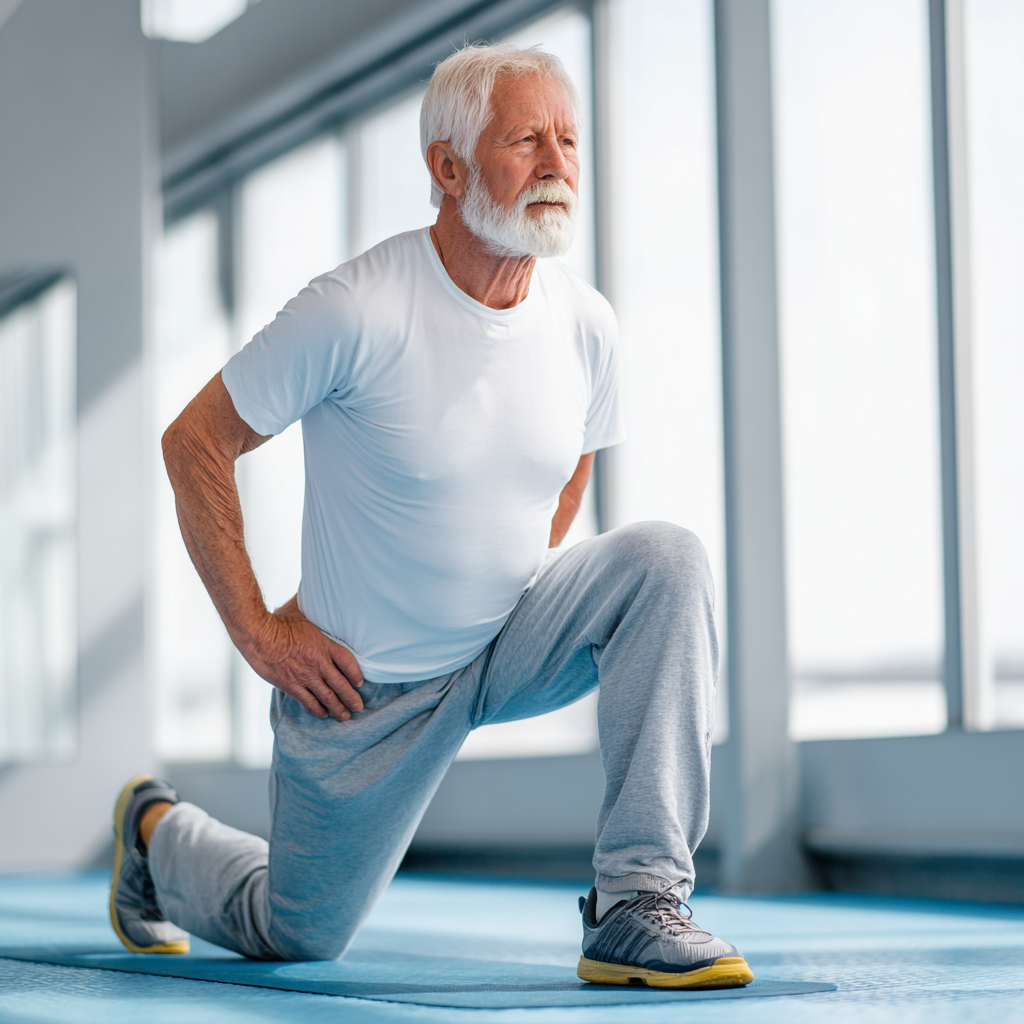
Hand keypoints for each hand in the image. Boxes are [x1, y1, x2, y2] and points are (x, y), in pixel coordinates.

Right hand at [243, 595, 363, 720]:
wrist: (258, 635)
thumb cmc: (279, 623)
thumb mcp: (305, 618)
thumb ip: (317, 624)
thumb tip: (324, 614)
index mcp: (323, 645)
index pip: (348, 661)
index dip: (356, 673)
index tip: (360, 682)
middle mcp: (317, 663)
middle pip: (341, 684)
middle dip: (351, 698)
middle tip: (359, 707)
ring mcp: (304, 676)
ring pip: (327, 696)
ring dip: (338, 708)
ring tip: (345, 716)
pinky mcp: (291, 685)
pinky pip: (308, 701)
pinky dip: (318, 709)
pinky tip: (324, 714)